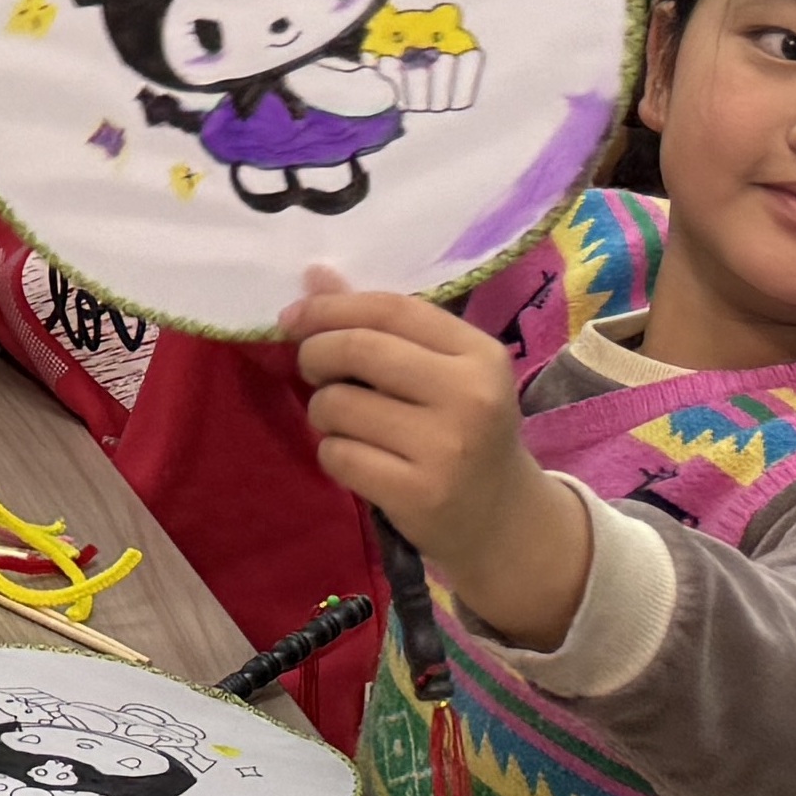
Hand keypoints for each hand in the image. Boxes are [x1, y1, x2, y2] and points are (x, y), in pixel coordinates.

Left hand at [279, 269, 587, 647]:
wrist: (502, 520)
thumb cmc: (462, 431)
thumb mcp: (442, 373)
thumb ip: (382, 325)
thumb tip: (313, 275)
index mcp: (480, 354)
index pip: (392, 309)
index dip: (332, 307)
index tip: (294, 318)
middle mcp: (470, 396)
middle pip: (358, 349)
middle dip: (316, 354)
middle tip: (313, 370)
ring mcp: (447, 448)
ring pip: (338, 404)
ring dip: (323, 411)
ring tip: (347, 423)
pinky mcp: (419, 493)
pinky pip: (338, 455)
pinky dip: (333, 453)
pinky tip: (359, 460)